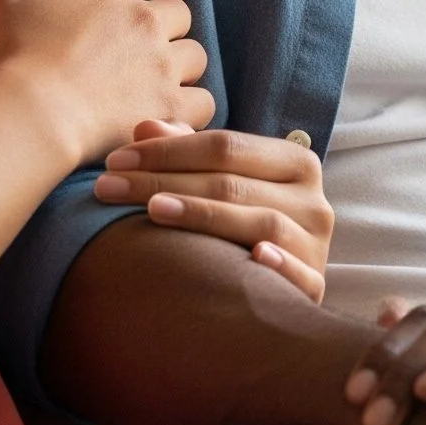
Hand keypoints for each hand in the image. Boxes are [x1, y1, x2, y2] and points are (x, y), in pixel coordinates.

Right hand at [0, 0, 213, 166]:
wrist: (27, 116)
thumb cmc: (11, 58)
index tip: (122, 6)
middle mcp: (143, 19)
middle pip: (178, 12)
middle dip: (164, 28)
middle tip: (137, 52)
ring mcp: (161, 63)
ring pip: (195, 55)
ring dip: (179, 67)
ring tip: (155, 85)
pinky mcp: (169, 105)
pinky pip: (204, 101)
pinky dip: (190, 109)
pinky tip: (169, 116)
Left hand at [93, 122, 332, 301]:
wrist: (282, 297)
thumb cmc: (244, 224)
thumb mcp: (223, 182)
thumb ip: (186, 152)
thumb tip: (143, 127)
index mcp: (294, 162)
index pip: (225, 146)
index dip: (168, 150)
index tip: (115, 160)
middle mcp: (312, 200)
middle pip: (232, 184)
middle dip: (164, 181)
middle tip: (108, 186)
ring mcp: (316, 244)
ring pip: (260, 222)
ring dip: (203, 215)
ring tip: (152, 211)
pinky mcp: (316, 286)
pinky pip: (300, 275)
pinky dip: (278, 265)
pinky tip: (250, 258)